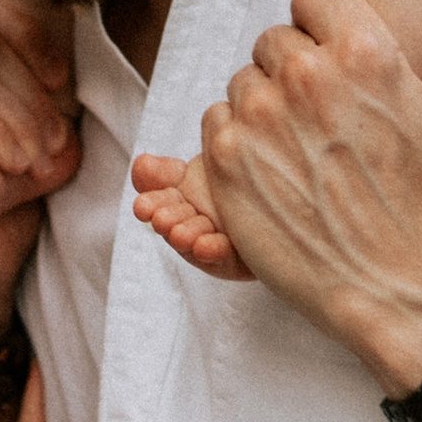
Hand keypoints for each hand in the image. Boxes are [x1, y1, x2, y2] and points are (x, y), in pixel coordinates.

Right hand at [129, 146, 249, 281]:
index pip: (158, 200)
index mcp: (177, 199)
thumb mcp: (202, 165)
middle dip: (167, 221)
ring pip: (194, 241)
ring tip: (181, 236)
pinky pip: (224, 256)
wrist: (280, 197)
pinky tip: (207, 245)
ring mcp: (211, 244)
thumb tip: (141, 162)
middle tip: (161, 220)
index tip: (142, 208)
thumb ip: (169, 170)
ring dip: (186, 237)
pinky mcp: (234, 259)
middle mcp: (190, 223)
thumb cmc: (233, 176)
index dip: (149, 205)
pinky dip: (213, 251)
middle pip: (173, 222)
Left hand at [194, 0, 421, 375]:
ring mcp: (260, 117)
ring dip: (263, 109)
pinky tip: (276, 175)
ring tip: (303, 154)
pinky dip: (237, 144)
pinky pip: (216, 124)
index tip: (334, 64)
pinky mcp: (227, 160)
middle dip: (294, 72)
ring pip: (243, 83)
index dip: (321, 30)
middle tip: (324, 122)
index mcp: (365, 52)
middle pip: (275, 42)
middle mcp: (306, 75)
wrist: (394, 292)